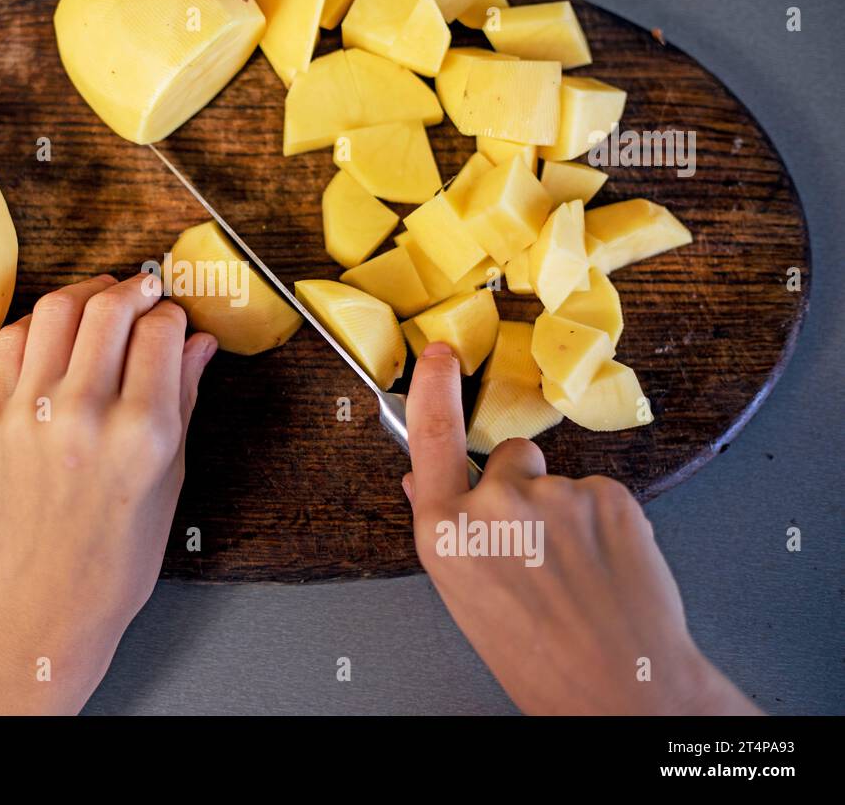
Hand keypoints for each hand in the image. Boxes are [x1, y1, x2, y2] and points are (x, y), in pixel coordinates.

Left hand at [0, 272, 215, 714]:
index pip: (160, 332)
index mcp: (141, 433)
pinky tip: (60, 332)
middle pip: (109, 307)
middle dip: (135, 289)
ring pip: (58, 309)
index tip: (175, 319)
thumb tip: (198, 342)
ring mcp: (28, 412)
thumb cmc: (116, 556)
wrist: (43, 602)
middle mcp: (83, 413)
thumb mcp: (171, 479)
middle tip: (145, 292)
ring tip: (103, 299)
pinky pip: (13, 341)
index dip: (173, 315)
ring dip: (87, 292)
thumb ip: (183, 399)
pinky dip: (42, 324)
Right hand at [403, 342, 759, 714]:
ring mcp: (556, 495)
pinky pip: (600, 492)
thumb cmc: (538, 658)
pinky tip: (607, 565)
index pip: (432, 436)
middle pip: (508, 458)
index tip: (441, 357)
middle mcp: (495, 504)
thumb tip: (422, 485)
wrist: (621, 687)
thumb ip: (445, 532)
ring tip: (578, 569)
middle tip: (539, 545)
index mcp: (446, 533)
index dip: (434, 388)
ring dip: (566, 509)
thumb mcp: (465, 598)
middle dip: (523, 485)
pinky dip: (605, 522)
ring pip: (558, 480)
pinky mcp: (610, 495)